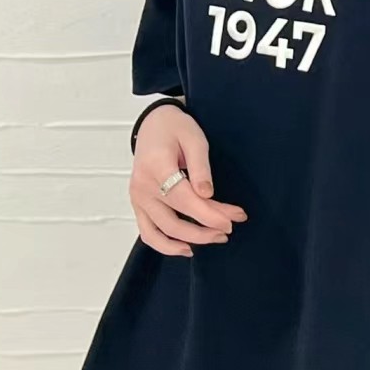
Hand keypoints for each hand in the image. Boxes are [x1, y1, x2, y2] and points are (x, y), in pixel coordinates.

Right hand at [129, 103, 247, 256]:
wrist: (153, 123)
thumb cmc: (175, 127)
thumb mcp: (194, 138)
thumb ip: (201, 167)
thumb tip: (207, 194)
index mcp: (156, 167)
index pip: (184, 199)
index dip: (209, 214)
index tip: (232, 220)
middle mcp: (142, 187)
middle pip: (173, 221)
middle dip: (204, 230)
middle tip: (229, 228)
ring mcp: (137, 198)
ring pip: (158, 233)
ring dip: (187, 241)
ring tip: (214, 238)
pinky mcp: (138, 204)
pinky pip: (147, 232)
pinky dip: (164, 244)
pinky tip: (185, 246)